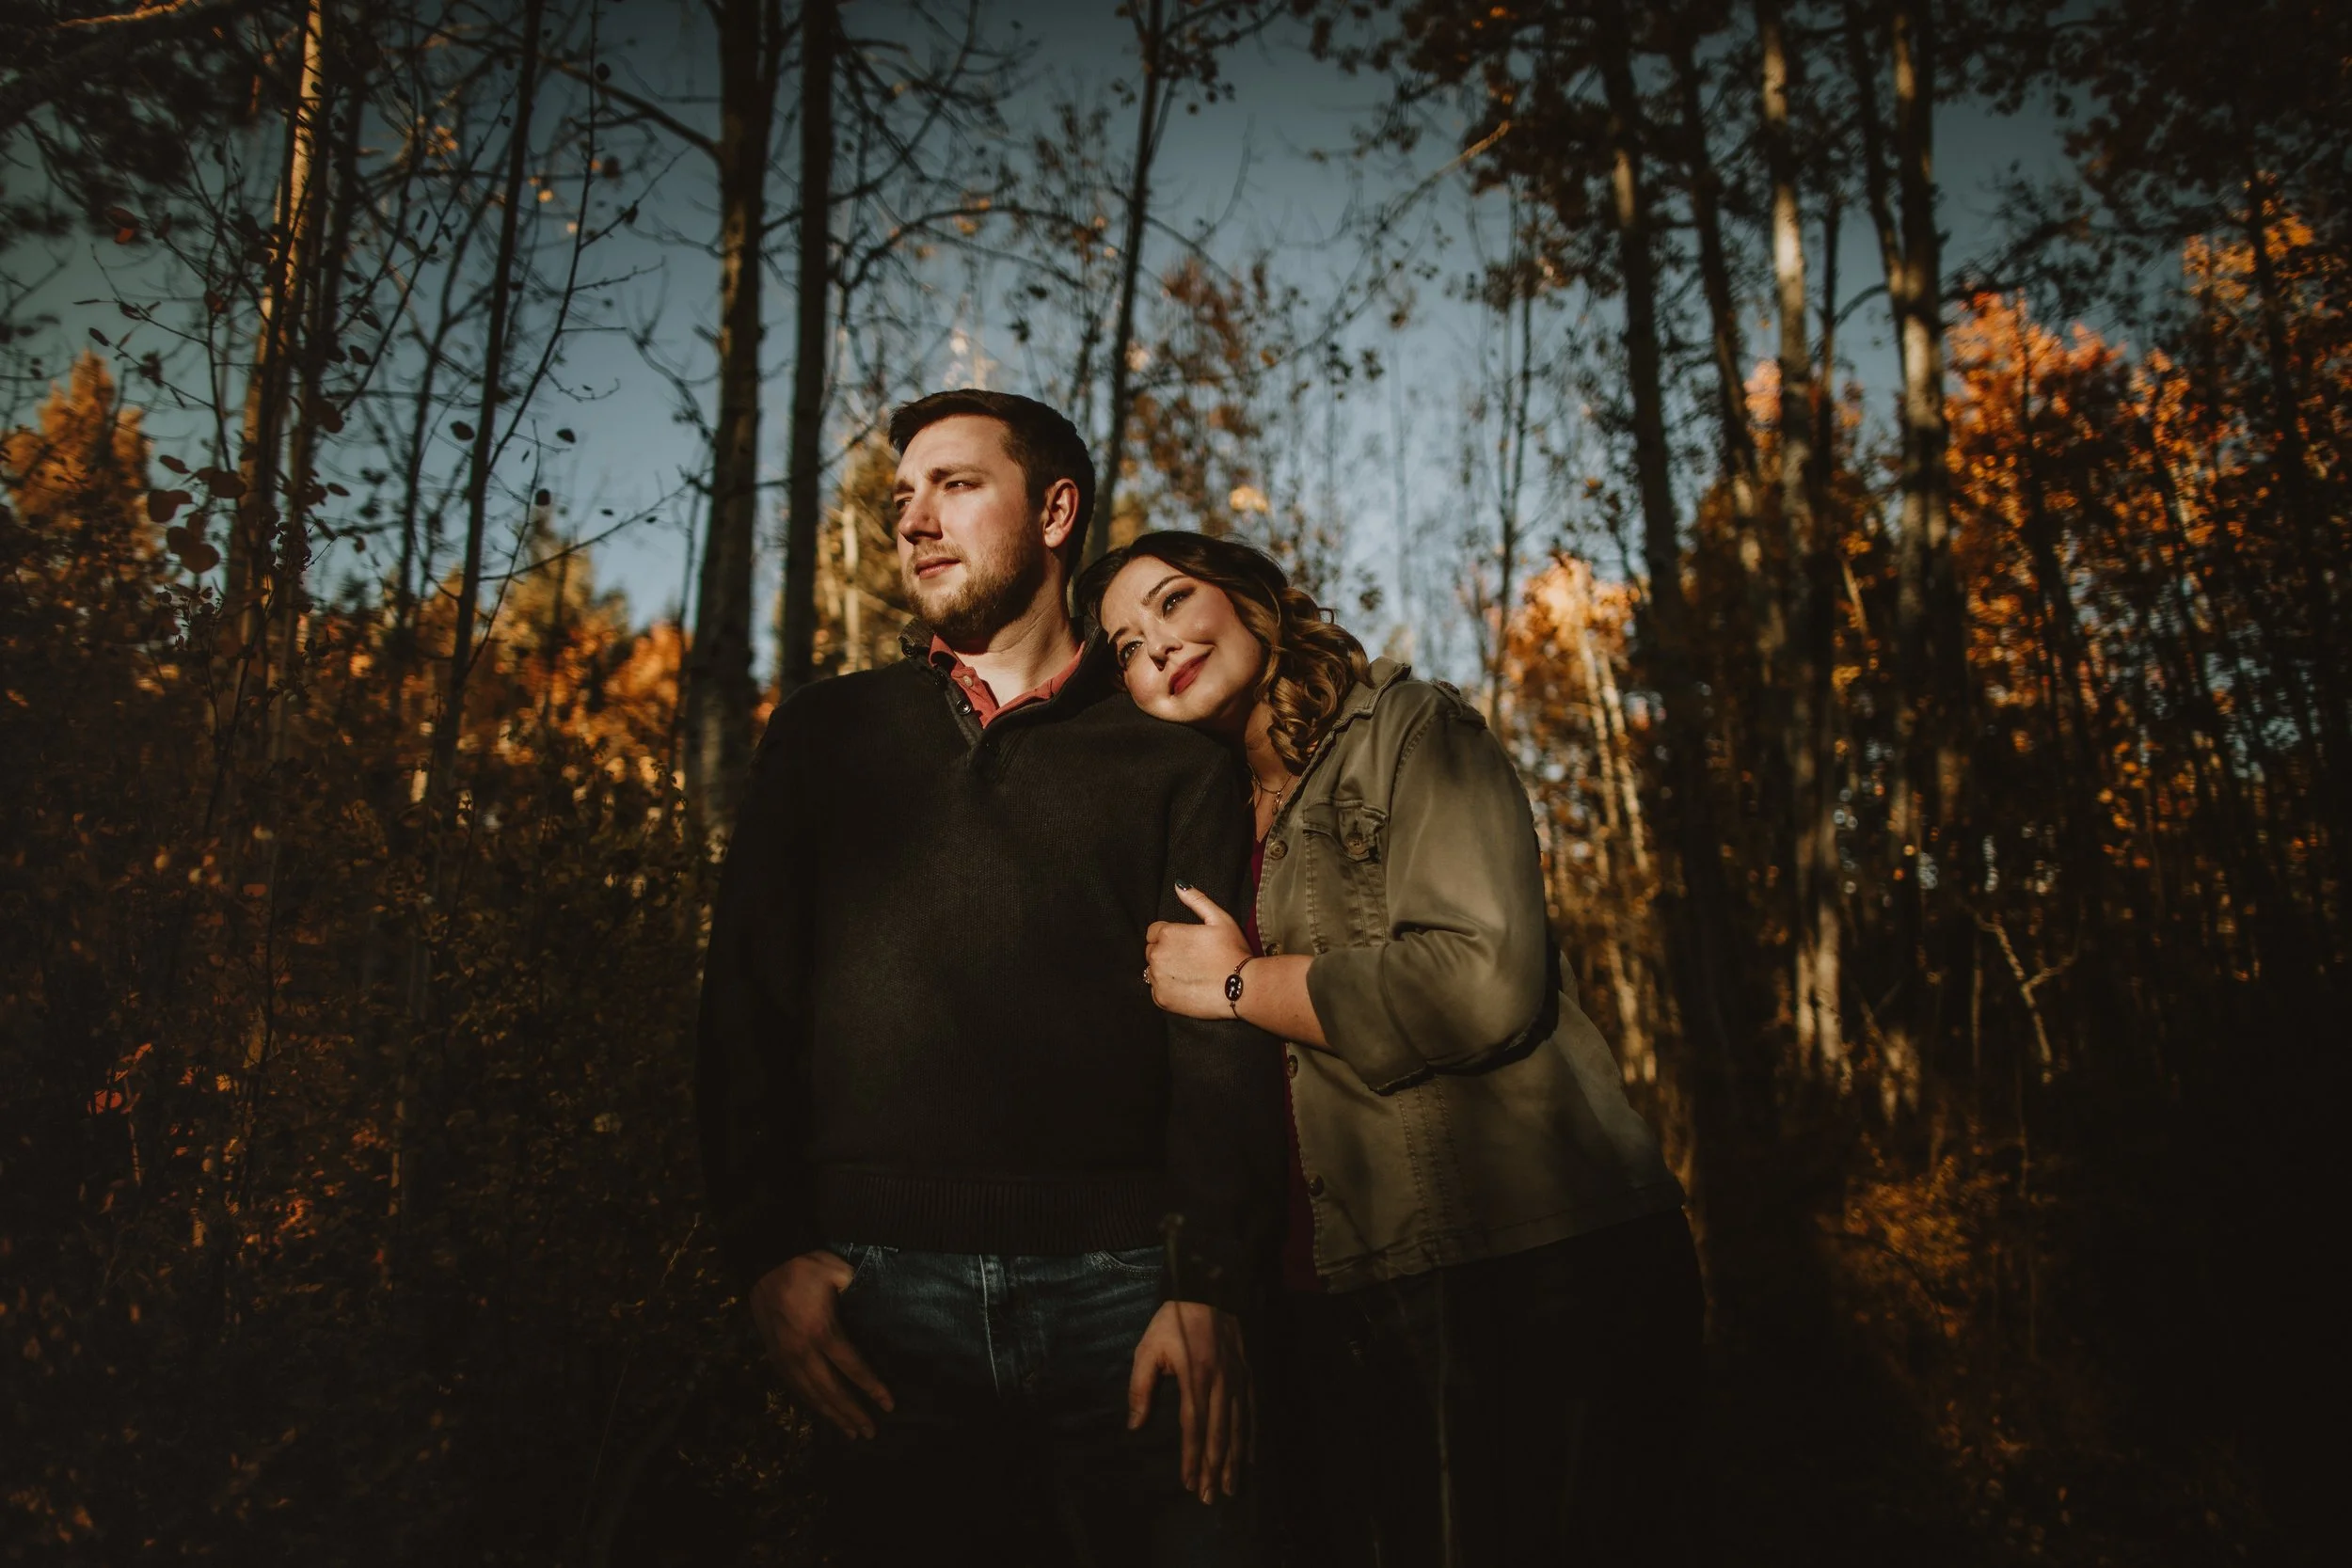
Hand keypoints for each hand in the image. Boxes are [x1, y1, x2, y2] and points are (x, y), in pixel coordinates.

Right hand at [749, 1251, 893, 1439]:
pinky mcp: (774, 1357)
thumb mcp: (838, 1272)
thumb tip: (882, 1309)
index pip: (852, 1368)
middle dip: (852, 1413)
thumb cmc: (806, 1266)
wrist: (765, 1263)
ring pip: (810, 1394)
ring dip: (832, 1415)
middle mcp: (802, 1350)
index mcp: (821, 1331)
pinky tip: (823, 1412)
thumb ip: (860, 1293)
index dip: (871, 1388)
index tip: (888, 1405)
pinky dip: (811, 1404)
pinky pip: (794, 1388)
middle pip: (831, 1390)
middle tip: (871, 1432)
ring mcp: (785, 1356)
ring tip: (850, 1432)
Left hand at [1128, 1298, 1251, 1502]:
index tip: (1187, 1482)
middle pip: (1218, 1434)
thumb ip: (1141, 1388)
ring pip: (1237, 1428)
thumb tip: (1135, 1425)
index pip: (1193, 1426)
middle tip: (1209, 1498)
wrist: (1208, 1289)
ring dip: (1233, 1461)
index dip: (1190, 1457)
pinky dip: (1250, 1437)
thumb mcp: (1148, 1349)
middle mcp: (1221, 1383)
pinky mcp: (1247, 1375)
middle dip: (1212, 1469)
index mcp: (1195, 1377)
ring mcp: (1238, 1380)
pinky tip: (1249, 1457)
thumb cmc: (1173, 1322)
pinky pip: (1251, 1412)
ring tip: (1229, 1488)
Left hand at [1145, 884, 1252, 1020]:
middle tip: (1191, 959)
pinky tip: (1187, 987)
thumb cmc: (1233, 951)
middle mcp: (1157, 956)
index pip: (1154, 931)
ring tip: (1190, 973)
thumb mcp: (1219, 918)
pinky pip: (1156, 991)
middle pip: (1152, 951)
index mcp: (1168, 934)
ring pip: (1152, 971)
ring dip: (1166, 971)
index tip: (1186, 944)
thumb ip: (1196, 900)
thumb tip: (1179, 884)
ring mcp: (1158, 979)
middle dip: (1166, 953)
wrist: (1242, 988)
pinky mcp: (1161, 999)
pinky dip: (1167, 989)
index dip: (1170, 936)